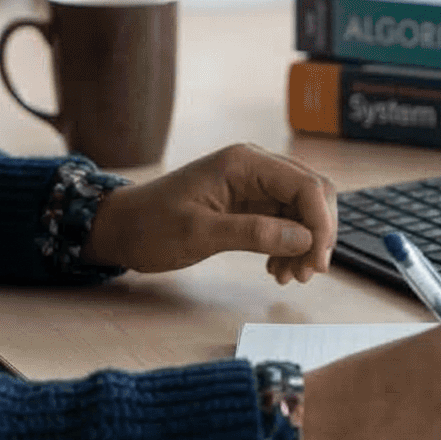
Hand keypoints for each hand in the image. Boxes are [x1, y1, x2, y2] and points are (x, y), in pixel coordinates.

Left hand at [79, 143, 335, 281]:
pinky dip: (288, 245)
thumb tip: (305, 238)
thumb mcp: (199, 234)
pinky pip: (283, 220)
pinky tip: (275, 269)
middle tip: (306, 274)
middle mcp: (254, 166)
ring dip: (304, 244)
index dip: (321, 224)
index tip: (317, 264)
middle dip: (317, 235)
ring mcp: (252, 184)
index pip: (306, 186)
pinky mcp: (246, 203)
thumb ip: (254, 233)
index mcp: (244, 162)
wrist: (118, 228)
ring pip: (300, 210)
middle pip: (311, 194)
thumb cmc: (150, 227)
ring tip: (288, 277)